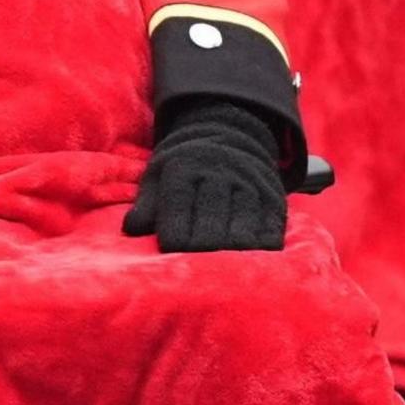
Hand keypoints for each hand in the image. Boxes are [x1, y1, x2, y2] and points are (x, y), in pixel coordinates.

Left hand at [123, 98, 289, 252]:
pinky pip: (271, 228)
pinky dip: (261, 247)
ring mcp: (250, 184)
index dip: (174, 233)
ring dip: (232, 251)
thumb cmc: (183, 169)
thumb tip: (132, 230)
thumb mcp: (158, 176)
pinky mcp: (273, 197)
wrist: (227, 135)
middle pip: (212, 218)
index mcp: (184, 168)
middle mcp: (219, 173)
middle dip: (202, 245)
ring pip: (243, 225)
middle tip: (196, 267)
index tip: (171, 250)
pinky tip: (250, 260)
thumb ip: (146, 205)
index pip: (179, 204)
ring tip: (222, 268)